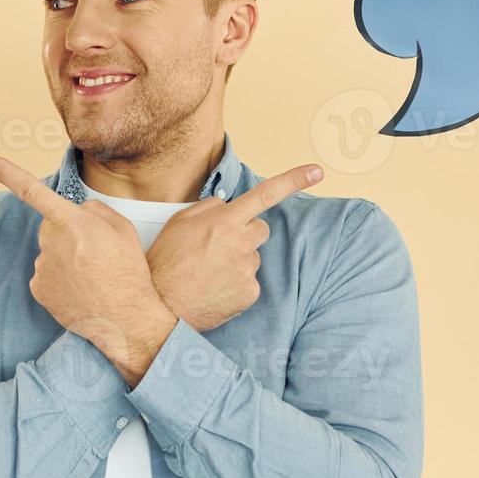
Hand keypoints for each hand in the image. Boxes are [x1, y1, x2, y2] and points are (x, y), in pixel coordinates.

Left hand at [0, 153, 175, 384]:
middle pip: (51, 226)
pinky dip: (59, 277)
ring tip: (92, 274)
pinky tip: (79, 288)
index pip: (31, 190)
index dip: (3, 172)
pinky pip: (44, 273)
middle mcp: (51, 243)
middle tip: (95, 252)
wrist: (126, 319)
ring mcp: (41, 267)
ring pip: (49, 251)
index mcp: (72, 223)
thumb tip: (76, 211)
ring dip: (66, 257)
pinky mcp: (37, 289)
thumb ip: (94, 209)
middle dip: (67, 232)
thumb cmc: (127, 271)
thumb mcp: (122, 228)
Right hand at [145, 163, 323, 330]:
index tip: (317, 171)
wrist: (161, 305)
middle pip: (261, 229)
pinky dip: (236, 283)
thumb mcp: (178, 223)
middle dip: (246, 233)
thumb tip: (226, 205)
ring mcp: (248, 270)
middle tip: (220, 246)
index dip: (294, 180)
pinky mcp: (250, 294)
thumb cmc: (166, 263)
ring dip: (238, 260)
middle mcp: (241, 244)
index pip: (265, 194)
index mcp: (224, 221)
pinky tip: (215, 287)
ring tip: (209, 271)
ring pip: (253, 257)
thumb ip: (208, 208)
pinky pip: (250, 281)